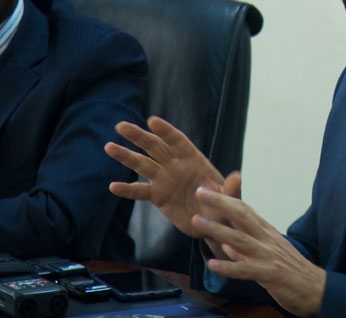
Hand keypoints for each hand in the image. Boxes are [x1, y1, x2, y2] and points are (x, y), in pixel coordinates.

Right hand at [105, 116, 226, 237]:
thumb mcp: (231, 200)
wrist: (214, 224)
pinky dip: (127, 189)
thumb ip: (231, 189)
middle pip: (155, 147)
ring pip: (142, 164)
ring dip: (126, 156)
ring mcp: (165, 180)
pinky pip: (140, 191)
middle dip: (139, 136)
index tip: (152, 121)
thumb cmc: (225, 208)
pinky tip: (112, 187)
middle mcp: (176, 166)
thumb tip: (236, 177)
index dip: (166, 131)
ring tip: (109, 147)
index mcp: (194, 160)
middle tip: (121, 126)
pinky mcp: (158, 197)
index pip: (178, 141)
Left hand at [191, 176, 325, 316]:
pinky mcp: (270, 274)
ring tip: (198, 222)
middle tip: (200, 192)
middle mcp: (266, 239)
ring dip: (217, 230)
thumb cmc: (291, 271)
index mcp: (266, 232)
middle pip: (241, 216)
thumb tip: (226, 245)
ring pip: (240, 239)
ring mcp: (268, 255)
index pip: (245, 209)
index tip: (208, 189)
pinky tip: (212, 264)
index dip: (226, 198)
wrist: (317, 289)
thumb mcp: (269, 254)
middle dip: (220, 203)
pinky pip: (246, 269)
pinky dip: (228, 267)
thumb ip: (246, 249)